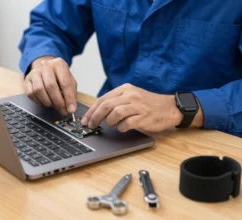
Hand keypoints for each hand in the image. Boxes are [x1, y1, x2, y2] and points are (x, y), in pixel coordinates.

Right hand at [24, 57, 77, 114]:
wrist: (45, 70)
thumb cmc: (59, 77)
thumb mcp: (70, 81)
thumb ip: (71, 94)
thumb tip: (70, 108)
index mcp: (59, 64)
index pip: (65, 83)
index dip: (69, 98)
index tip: (71, 109)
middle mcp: (46, 65)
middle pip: (51, 86)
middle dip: (58, 101)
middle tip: (62, 109)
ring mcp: (34, 72)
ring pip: (39, 90)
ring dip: (47, 102)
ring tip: (53, 105)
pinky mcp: (27, 80)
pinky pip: (31, 94)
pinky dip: (38, 101)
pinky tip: (44, 101)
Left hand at [81, 84, 202, 132]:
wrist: (170, 108)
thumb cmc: (148, 104)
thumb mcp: (131, 96)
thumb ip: (116, 101)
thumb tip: (96, 111)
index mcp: (125, 89)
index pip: (103, 99)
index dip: (92, 110)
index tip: (85, 119)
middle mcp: (130, 95)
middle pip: (106, 105)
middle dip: (95, 117)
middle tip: (91, 125)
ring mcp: (138, 105)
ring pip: (115, 113)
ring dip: (109, 121)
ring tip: (110, 125)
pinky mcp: (144, 116)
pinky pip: (127, 123)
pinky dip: (121, 127)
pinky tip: (122, 128)